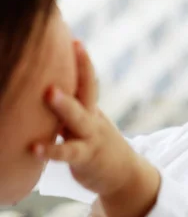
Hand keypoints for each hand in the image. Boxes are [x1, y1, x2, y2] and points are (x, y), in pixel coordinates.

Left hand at [31, 42, 136, 197]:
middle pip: (87, 91)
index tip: (75, 39)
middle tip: (74, 46)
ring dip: (65, 105)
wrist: (124, 177)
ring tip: (49, 92)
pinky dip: (51, 151)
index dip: (83, 61)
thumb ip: (69, 112)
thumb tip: (42, 96)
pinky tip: (34, 149)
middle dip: (81, 69)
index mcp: (91, 110)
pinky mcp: (86, 159)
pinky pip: (68, 154)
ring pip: (78, 119)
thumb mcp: (86, 125)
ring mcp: (91, 137)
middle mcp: (92, 119)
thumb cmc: (96, 147)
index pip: (88, 81)